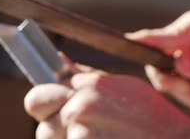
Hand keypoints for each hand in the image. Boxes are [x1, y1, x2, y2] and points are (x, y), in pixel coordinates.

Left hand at [24, 68, 189, 138]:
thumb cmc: (153, 118)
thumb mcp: (122, 87)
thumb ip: (85, 76)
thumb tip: (59, 59)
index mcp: (89, 85)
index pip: (37, 97)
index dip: (46, 107)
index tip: (55, 113)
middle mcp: (81, 107)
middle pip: (42, 126)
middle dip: (56, 131)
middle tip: (86, 133)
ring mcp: (81, 134)